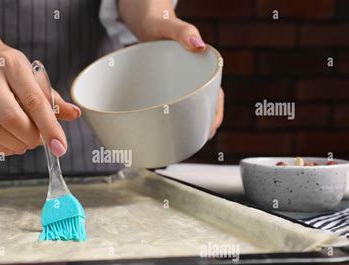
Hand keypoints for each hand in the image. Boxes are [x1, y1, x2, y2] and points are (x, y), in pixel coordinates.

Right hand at [0, 44, 80, 156]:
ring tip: (27, 141)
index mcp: (13, 65)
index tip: (60, 147)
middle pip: (12, 119)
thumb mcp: (34, 76)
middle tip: (40, 140)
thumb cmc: (10, 69)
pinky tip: (13, 143)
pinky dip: (3, 147)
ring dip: (17, 144)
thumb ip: (53, 99)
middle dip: (31, 137)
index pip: (34, 101)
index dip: (49, 128)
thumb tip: (74, 114)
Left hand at [142, 17, 224, 138]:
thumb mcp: (169, 26)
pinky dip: (171, 119)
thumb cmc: (159, 23)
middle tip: (191, 143)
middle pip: (203, 110)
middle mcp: (194, 81)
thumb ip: (183, 32)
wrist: (145, 24)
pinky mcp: (167, 89)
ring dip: (186, 127)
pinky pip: (173, 107)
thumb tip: (198, 46)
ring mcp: (180, 86)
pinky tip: (164, 129)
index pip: (217, 99)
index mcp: (203, 69)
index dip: (214, 117)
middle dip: (200, 128)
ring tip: (177, 142)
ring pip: (188, 111)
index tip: (210, 131)